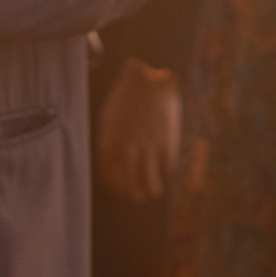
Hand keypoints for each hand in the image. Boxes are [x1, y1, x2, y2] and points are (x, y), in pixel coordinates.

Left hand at [96, 59, 182, 203]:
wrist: (147, 80)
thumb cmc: (125, 99)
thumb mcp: (108, 119)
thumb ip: (108, 143)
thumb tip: (110, 165)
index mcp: (110, 145)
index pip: (111, 178)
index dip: (117, 187)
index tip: (122, 190)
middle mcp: (127, 151)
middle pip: (130, 186)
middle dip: (134, 194)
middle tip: (139, 196)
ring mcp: (147, 148)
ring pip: (150, 183)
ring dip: (152, 190)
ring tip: (154, 191)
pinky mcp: (166, 143)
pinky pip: (167, 168)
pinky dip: (167, 174)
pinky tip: (167, 173)